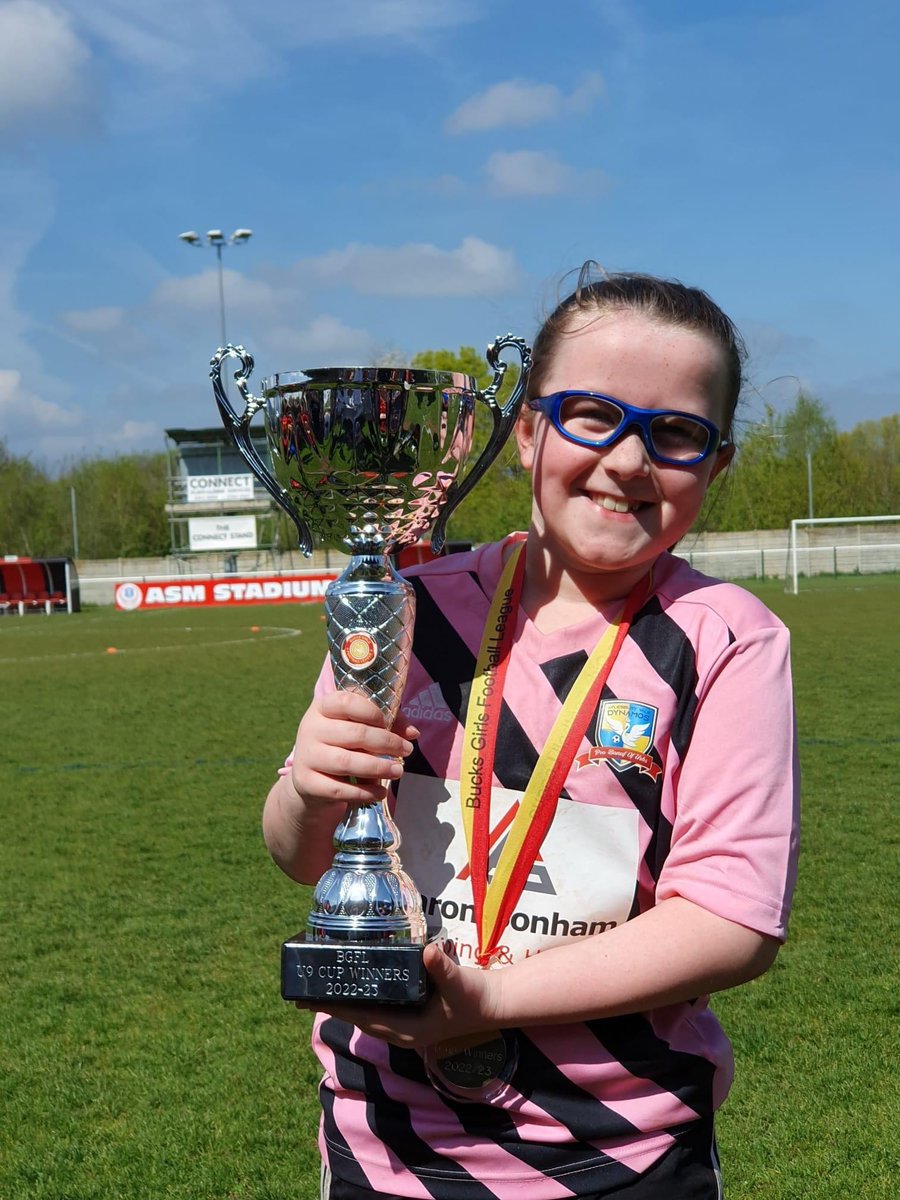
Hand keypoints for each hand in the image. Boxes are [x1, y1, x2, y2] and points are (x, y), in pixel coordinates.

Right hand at [289, 691, 419, 809]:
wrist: (309, 778)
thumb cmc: (341, 745)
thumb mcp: (358, 727)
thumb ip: (385, 724)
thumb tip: (412, 733)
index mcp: (323, 707)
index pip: (347, 701)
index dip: (372, 712)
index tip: (389, 724)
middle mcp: (310, 728)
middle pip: (354, 734)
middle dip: (386, 743)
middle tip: (406, 751)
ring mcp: (306, 756)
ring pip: (346, 762)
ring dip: (378, 768)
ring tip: (398, 771)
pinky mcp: (306, 782)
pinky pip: (339, 789)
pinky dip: (364, 792)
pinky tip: (380, 792)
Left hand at [297, 941, 503, 1049]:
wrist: (495, 1004)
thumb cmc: (476, 996)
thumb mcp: (459, 982)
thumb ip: (443, 968)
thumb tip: (427, 952)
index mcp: (407, 1030)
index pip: (364, 1018)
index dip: (337, 1007)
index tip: (310, 998)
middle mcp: (402, 1031)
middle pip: (359, 1017)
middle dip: (333, 1004)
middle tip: (304, 990)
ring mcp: (405, 1024)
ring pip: (367, 1014)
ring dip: (345, 1001)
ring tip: (321, 987)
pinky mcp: (410, 1014)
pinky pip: (378, 1008)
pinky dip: (362, 997)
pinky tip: (354, 984)